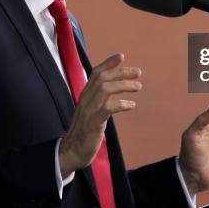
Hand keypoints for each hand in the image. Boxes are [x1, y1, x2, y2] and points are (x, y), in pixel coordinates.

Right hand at [59, 53, 140, 176]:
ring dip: (123, 85)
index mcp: (85, 95)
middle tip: (138, 72)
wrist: (70, 151)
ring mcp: (88, 111)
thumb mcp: (91, 111)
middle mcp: (85, 99)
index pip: (95, 73)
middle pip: (102, 78)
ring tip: (138, 86)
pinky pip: (107, 108)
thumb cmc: (83, 131)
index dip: (108, 63)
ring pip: (104, 89)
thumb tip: (113, 89)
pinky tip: (131, 105)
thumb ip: (100, 99)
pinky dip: (121, 104)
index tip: (121, 56)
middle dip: (121, 72)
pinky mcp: (93, 123)